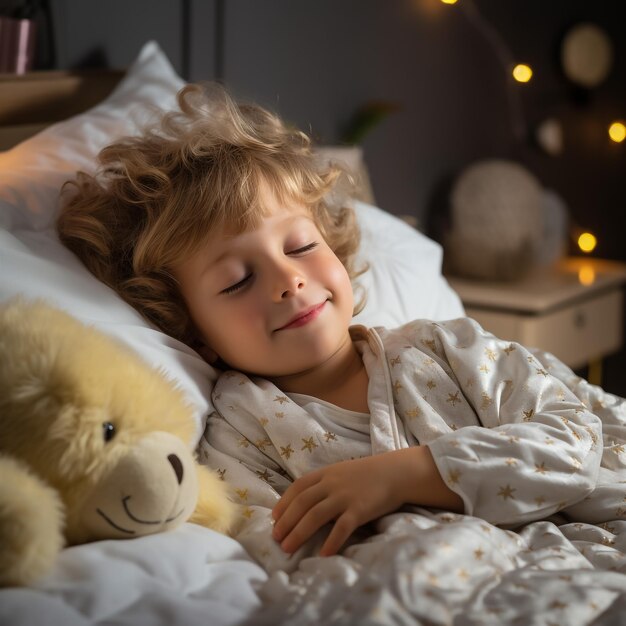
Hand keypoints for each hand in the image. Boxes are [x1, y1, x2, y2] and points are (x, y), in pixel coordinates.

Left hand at [271, 454, 403, 556]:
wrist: (395, 472)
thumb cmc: (367, 474)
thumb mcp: (340, 472)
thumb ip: (323, 484)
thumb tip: (304, 503)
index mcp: (325, 474)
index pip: (297, 488)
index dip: (283, 503)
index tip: (274, 518)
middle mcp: (331, 484)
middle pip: (302, 503)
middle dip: (286, 522)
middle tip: (276, 538)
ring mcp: (345, 497)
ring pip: (315, 516)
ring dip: (299, 533)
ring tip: (288, 548)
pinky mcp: (359, 510)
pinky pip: (342, 528)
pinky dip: (331, 542)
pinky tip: (323, 554)